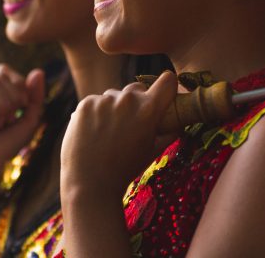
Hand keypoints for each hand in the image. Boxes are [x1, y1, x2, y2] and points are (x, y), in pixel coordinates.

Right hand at [0, 64, 44, 182]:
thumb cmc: (5, 145)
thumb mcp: (28, 119)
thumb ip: (35, 96)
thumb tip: (38, 71)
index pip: (4, 70)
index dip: (18, 84)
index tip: (21, 107)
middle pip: (0, 75)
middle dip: (13, 98)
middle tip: (9, 120)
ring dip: (3, 106)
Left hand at [60, 71, 177, 200]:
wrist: (90, 183)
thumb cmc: (125, 169)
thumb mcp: (153, 151)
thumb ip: (169, 133)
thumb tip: (179, 122)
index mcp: (149, 110)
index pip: (167, 81)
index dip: (167, 87)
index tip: (163, 93)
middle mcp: (127, 100)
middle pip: (137, 89)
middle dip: (137, 101)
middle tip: (130, 122)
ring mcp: (104, 100)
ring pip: (114, 95)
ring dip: (114, 107)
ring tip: (107, 132)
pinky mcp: (85, 103)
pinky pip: (96, 101)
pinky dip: (95, 112)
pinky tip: (93, 131)